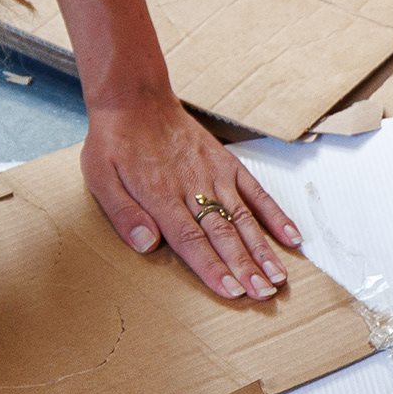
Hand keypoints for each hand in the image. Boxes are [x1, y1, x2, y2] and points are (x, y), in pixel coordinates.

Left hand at [82, 95, 300, 299]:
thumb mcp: (101, 177)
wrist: (136, 99)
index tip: (231, 290)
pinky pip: (256, 191)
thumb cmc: (116, 141)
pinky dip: (275, 214)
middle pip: (223, 233)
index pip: (191, 240)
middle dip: (245, 266)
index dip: (212, 267)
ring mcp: (214, 174)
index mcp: (161, 195)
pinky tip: (291, 237)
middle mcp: (193, 187)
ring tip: (278, 277)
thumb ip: (124, 213)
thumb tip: (145, 244)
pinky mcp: (227, 163)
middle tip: (264, 294)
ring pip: (243, 216)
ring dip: (262, 249)